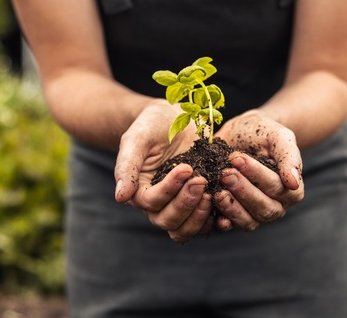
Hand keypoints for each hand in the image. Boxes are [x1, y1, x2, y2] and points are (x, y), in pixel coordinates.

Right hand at [114, 100, 212, 242]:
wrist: (174, 118)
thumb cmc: (151, 125)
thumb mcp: (136, 138)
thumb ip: (127, 165)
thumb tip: (120, 198)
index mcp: (139, 191)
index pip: (151, 202)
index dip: (169, 189)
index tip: (186, 167)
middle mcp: (158, 204)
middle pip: (168, 221)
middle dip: (186, 204)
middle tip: (201, 180)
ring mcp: (179, 206)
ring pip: (185, 229)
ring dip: (199, 216)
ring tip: (213, 193)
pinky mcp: (199, 203)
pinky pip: (205, 223)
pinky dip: (215, 218)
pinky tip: (225, 201)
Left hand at [212, 110, 303, 230]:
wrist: (240, 133)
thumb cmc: (262, 133)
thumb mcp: (278, 136)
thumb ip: (289, 156)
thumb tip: (293, 183)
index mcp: (292, 189)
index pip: (277, 187)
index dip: (257, 175)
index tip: (237, 158)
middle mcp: (276, 205)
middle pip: (264, 208)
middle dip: (243, 190)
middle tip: (225, 173)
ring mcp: (255, 213)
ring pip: (248, 220)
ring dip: (232, 207)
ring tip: (217, 191)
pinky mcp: (235, 216)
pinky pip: (231, 225)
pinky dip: (221, 220)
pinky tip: (211, 209)